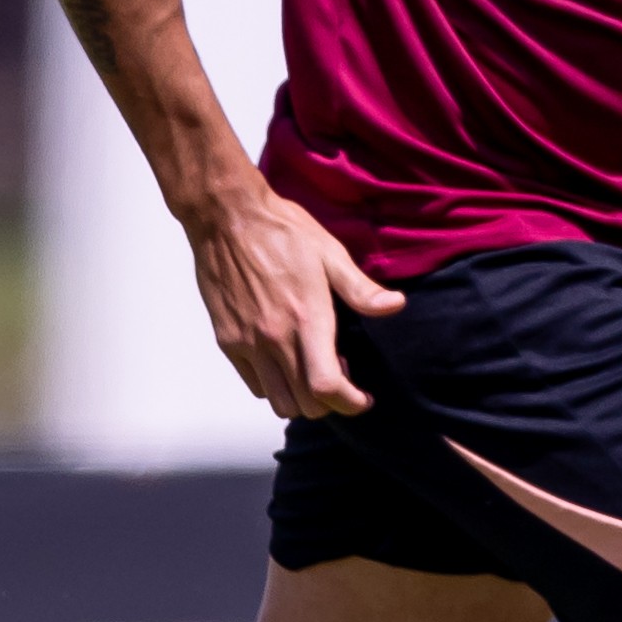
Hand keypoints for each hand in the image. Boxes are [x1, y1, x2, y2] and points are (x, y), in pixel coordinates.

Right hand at [188, 181, 405, 416]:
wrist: (226, 217)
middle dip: (330, 402)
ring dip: (301, 398)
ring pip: (278, 402)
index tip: (362, 399)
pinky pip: (254, 384)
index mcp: (305, 318)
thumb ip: (361, 289)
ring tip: (311, 370)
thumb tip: (395, 306)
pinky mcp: (227, 340)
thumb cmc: (280, 231)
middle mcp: (274, 338)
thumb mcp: (329, 253)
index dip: (349, 403)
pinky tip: (284, 360)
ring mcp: (247, 342)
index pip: (326, 387)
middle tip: (340, 376)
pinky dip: (274, 385)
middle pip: (305, 405)